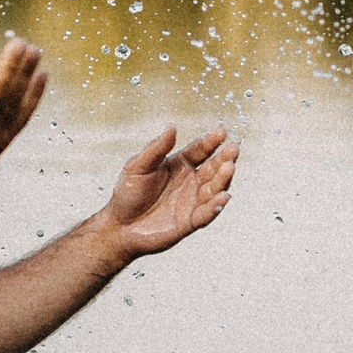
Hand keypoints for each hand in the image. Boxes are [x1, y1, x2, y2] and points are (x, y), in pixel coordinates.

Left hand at [100, 126, 237, 258]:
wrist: (119, 226)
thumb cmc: (128, 193)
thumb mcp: (138, 166)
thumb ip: (156, 148)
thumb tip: (172, 126)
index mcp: (180, 164)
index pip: (200, 150)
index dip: (211, 141)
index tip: (221, 131)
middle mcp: (191, 181)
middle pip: (213, 168)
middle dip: (224, 158)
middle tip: (233, 149)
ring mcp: (192, 201)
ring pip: (215, 189)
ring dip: (223, 179)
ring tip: (229, 167)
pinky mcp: (190, 222)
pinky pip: (207, 213)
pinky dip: (216, 206)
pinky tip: (223, 197)